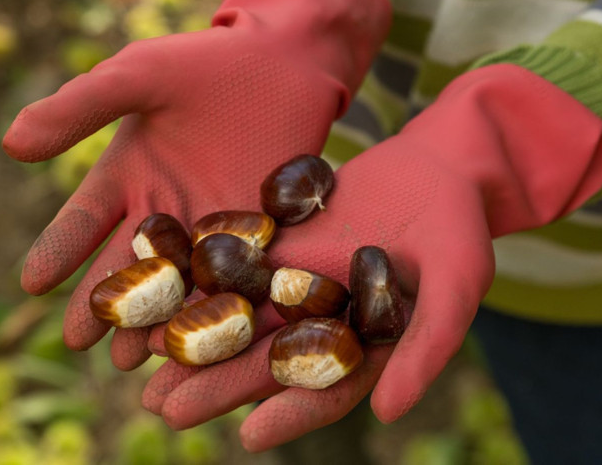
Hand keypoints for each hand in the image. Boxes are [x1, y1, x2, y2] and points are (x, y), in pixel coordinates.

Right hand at [1, 0, 390, 369]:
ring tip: (134, 355)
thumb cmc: (205, 61)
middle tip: (80, 340)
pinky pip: (233, 277)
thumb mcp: (137, 77)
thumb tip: (10, 145)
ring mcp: (211, 227)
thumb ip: (80, 108)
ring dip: (155, 318)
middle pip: (127, 265)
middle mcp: (164, 210)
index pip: (84, 222)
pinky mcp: (258, 234)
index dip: (58, 250)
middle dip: (103, 302)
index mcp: (128, 176)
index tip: (33, 282)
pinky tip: (206, 337)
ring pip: (177, 283)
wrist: (283, 60)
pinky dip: (217, 307)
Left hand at [142, 64, 601, 449]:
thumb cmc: (458, 229)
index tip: (248, 436)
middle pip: (267, 360)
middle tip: (166, 410)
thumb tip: (387, 414)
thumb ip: (425, 347)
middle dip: (218, 385)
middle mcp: (324, 323)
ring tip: (142, 362)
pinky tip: (161, 289)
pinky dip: (200, 279)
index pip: (326, 390)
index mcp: (366, 347)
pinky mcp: (279, 245)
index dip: (290, 414)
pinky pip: (235, 263)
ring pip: (240, 316)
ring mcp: (298, 283)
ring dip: (195, 340)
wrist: (437, 165)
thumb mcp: (457, 284)